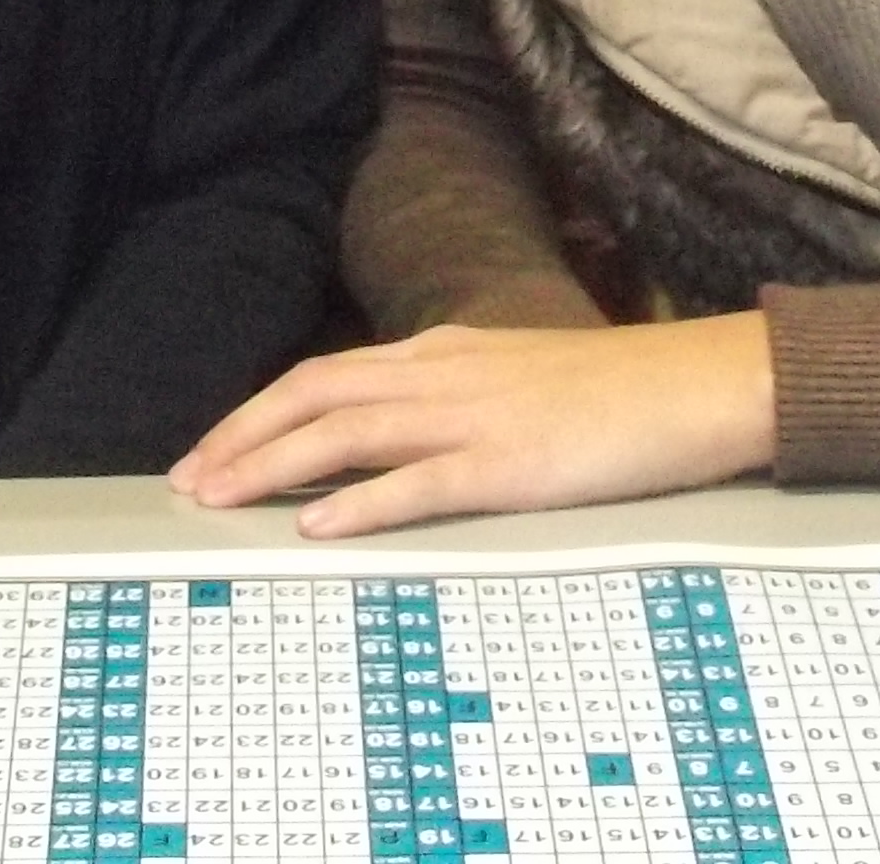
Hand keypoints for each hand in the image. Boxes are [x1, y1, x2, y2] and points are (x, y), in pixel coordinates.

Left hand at [167, 314, 775, 537]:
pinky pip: (420, 483)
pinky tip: (318, 524)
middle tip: (187, 482)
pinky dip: (361, 502)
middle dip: (242, 436)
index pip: (325, 375)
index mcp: (441, 354)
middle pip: (315, 394)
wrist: (692, 386)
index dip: (259, 412)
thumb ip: (449, 397)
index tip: (210, 450)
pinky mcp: (509, 465)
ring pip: (349, 432)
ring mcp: (473, 418)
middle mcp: (442, 375)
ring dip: (274, 465)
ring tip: (221, 498)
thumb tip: (389, 431)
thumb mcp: (511, 378)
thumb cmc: (611, 391)